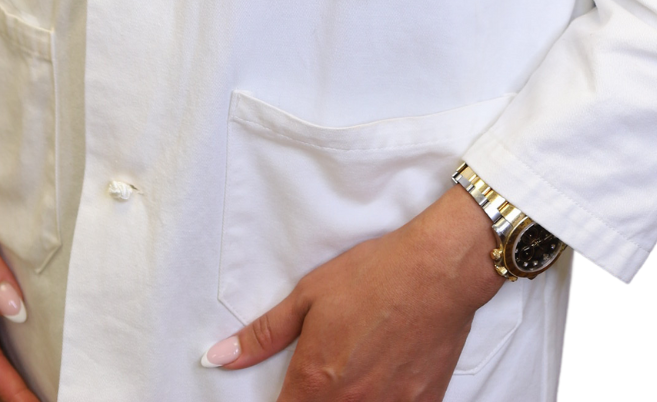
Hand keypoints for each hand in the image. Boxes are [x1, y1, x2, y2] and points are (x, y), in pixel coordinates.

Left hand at [201, 184, 504, 399]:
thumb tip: (217, 358)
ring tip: (354, 375)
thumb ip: (263, 335)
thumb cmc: (374, 274)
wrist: (438, 269)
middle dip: (315, 400)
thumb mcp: (309, 294)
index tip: (290, 393)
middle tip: (328, 375)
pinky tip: (384, 382)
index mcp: (315, 381)